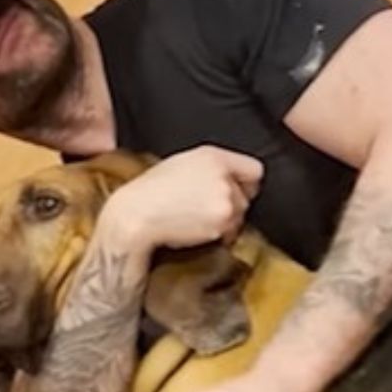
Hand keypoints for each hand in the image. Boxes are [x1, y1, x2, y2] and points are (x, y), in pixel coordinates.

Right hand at [100, 146, 263, 253]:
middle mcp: (224, 177)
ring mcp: (225, 202)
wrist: (136, 215)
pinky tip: (194, 228)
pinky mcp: (222, 225)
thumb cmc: (152, 190)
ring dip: (226, 220)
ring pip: (240, 216)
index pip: (254, 170)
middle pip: (248, 196)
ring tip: (196, 217)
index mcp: (214, 157)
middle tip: (204, 206)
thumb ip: (213, 166)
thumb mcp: (183, 162)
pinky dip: (218, 234)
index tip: (236, 189)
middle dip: (233, 203)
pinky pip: (230, 233)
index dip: (245, 182)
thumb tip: (233, 179)